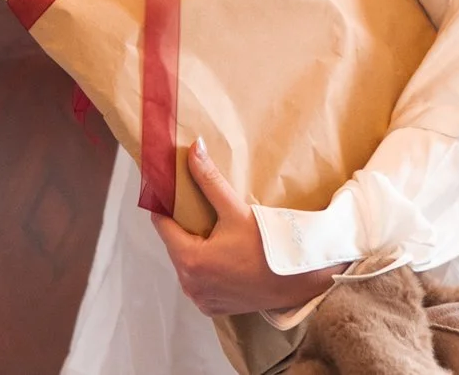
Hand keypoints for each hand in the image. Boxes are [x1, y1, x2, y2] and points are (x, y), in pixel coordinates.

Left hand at [152, 140, 339, 317]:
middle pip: (174, 245)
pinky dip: (205, 268)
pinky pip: (198, 281)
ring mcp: (200, 299)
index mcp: (190, 260)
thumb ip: (209, 180)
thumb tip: (193, 149)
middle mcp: (190, 284)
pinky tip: (222, 254)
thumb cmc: (267, 247)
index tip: (172, 191)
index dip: (166, 205)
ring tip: (212, 229)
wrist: (296, 281)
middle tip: (198, 207)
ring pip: (186, 263)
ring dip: (194, 247)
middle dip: (184, 225)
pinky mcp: (212, 308)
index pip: (162, 225)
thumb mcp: (235, 211)